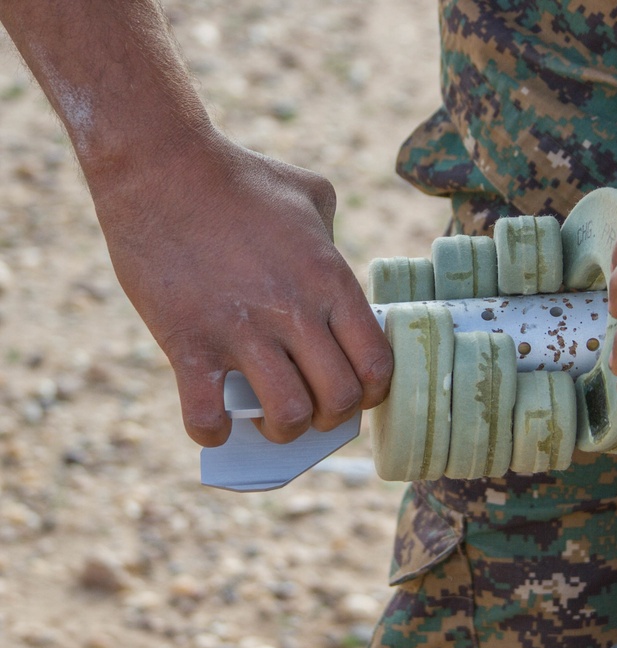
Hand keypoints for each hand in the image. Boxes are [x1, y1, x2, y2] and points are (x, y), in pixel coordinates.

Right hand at [93, 135, 392, 445]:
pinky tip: (216, 424)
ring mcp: (242, 329)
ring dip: (283, 431)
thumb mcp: (310, 194)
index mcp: (330, 279)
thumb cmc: (239, 177)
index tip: (356, 394)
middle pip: (338, 399)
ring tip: (270, 421)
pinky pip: (207, 415)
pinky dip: (213, 432)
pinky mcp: (187, 341)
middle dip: (332, 419)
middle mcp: (295, 310)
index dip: (373, 392)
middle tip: (314, 411)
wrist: (161, 166)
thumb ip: (334, 238)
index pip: (376, 363)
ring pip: (287, 415)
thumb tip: (334, 272)